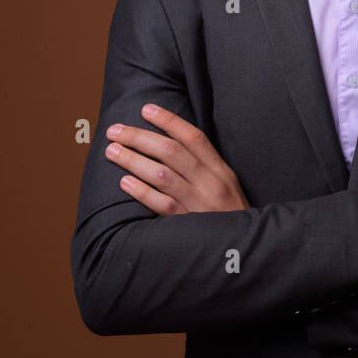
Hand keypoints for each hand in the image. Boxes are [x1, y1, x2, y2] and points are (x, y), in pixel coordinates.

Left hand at [104, 103, 248, 214]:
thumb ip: (204, 167)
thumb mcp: (226, 186)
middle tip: (115, 130)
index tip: (146, 109)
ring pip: (163, 176)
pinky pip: (162, 205)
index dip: (169, 121)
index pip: (194, 138)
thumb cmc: (229, 216)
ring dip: (134, 160)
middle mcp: (211, 184)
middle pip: (172, 152)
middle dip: (140, 137)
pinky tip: (124, 183)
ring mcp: (200, 205)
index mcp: (221, 171)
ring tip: (112, 151)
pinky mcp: (188, 226)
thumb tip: (170, 144)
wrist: (244, 248)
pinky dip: (142, 192)